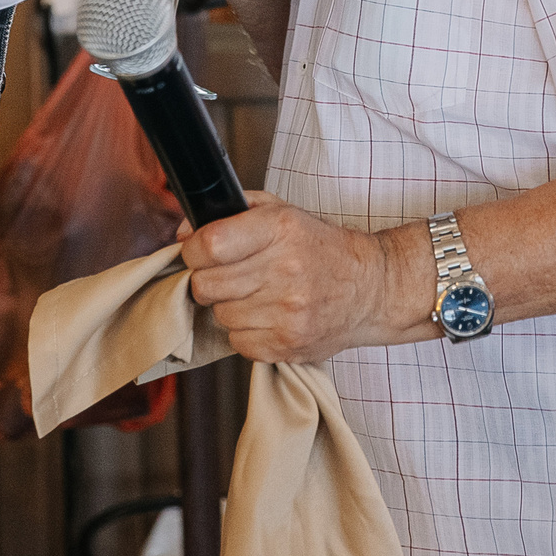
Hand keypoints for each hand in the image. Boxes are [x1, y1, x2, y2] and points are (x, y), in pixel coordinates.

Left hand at [180, 191, 418, 364]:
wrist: (371, 289)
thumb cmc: (321, 248)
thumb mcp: (283, 212)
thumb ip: (232, 211)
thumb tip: (184, 233)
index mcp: (280, 229)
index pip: (209, 245)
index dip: (194, 250)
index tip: (200, 252)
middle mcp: (284, 270)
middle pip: (206, 285)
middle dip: (208, 279)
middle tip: (228, 275)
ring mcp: (287, 312)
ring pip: (220, 315)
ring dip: (229, 306)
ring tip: (256, 294)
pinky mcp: (288, 344)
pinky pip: (237, 341)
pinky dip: (245, 331)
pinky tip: (266, 315)